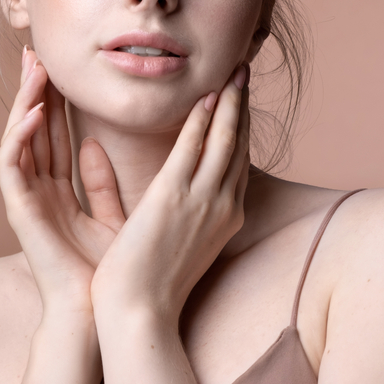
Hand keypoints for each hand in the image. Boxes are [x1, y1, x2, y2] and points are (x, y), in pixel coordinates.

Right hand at [0, 47, 126, 317]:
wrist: (96, 312)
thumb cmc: (105, 272)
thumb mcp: (111, 215)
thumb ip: (100, 181)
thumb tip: (96, 143)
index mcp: (57, 191)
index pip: (53, 135)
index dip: (55, 102)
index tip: (62, 68)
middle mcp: (36, 190)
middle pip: (31, 131)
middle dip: (34, 92)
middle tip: (38, 54)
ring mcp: (24, 199)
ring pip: (17, 140)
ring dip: (24, 104)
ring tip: (35, 71)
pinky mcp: (18, 210)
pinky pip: (11, 166)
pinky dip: (19, 137)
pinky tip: (32, 113)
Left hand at [90, 64, 250, 325]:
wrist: (140, 313)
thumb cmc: (149, 283)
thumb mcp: (172, 239)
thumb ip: (173, 206)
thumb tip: (168, 184)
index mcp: (225, 217)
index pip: (236, 162)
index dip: (239, 127)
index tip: (238, 99)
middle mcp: (223, 206)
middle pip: (239, 145)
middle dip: (242, 105)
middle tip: (243, 71)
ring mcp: (203, 201)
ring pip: (224, 140)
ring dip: (230, 102)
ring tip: (233, 71)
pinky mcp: (176, 197)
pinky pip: (194, 148)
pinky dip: (203, 120)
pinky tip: (206, 97)